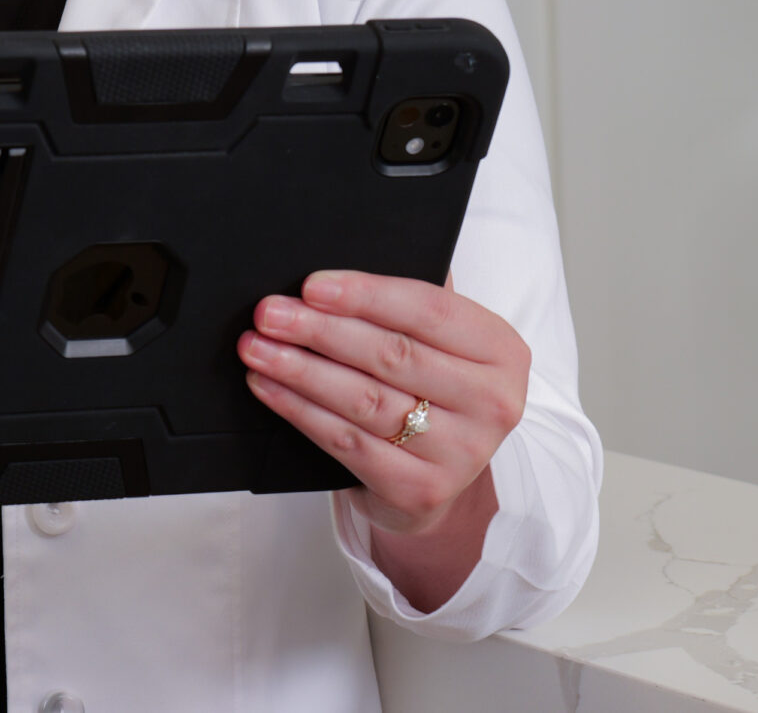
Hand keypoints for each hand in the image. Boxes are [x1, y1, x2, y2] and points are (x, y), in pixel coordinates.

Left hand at [237, 270, 528, 611]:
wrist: (436, 474)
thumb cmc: (428, 387)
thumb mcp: (436, 341)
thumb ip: (404, 303)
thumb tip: (337, 267)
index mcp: (500, 349)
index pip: (428, 310)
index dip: (365, 296)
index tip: (311, 286)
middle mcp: (492, 402)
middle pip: (391, 355)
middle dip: (320, 331)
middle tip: (269, 314)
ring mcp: (461, 452)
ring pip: (365, 400)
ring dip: (300, 370)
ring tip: (257, 348)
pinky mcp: (421, 489)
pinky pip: (347, 442)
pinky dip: (300, 411)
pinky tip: (269, 388)